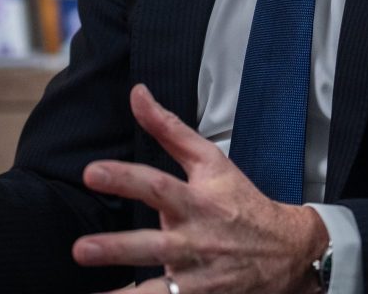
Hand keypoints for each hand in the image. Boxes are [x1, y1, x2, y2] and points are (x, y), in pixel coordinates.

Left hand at [72, 84, 328, 293]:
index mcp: (197, 201)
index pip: (157, 186)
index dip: (125, 178)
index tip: (91, 172)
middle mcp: (196, 240)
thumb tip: (136, 93)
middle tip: (81, 250)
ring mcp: (199, 276)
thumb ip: (169, 129)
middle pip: (154, 245)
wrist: (287, 251)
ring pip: (161, 290)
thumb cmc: (242, 201)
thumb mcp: (210, 161)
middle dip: (117, 248)